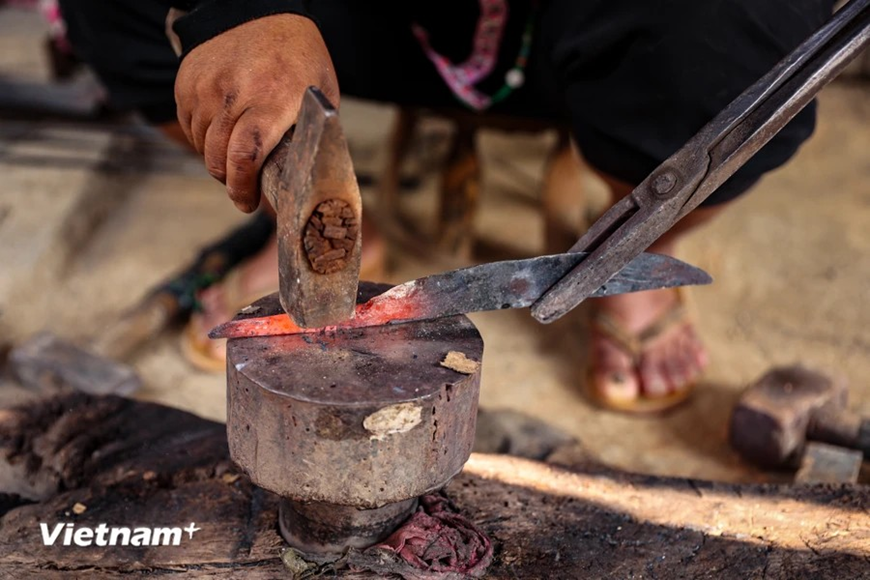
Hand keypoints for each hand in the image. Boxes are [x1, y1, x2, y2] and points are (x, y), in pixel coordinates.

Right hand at [175, 14, 338, 211]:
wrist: (260, 13)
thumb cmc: (299, 60)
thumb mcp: (321, 97)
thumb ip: (310, 138)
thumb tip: (306, 185)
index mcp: (272, 99)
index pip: (246, 155)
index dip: (243, 187)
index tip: (247, 203)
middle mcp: (234, 92)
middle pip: (218, 157)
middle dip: (230, 181)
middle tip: (244, 188)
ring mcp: (205, 86)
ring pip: (201, 145)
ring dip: (218, 160)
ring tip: (238, 154)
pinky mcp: (186, 82)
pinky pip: (189, 126)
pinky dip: (204, 138)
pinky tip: (225, 130)